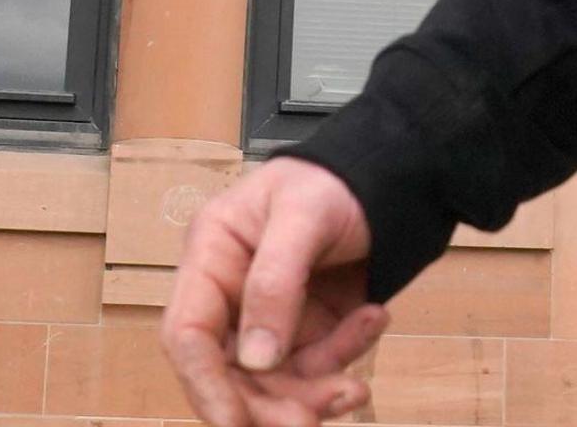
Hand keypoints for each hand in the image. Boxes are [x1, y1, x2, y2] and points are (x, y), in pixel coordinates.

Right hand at [162, 157, 386, 426]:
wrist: (389, 174)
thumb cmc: (333, 180)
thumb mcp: (303, 217)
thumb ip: (274, 283)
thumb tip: (256, 359)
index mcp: (211, 257)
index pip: (187, 334)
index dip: (203, 385)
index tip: (233, 424)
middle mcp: (232, 294)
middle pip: (230, 372)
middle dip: (269, 404)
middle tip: (308, 422)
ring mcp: (270, 316)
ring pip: (275, 381)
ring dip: (313, 393)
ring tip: (355, 389)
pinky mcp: (307, 329)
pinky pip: (318, 365)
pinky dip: (345, 356)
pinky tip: (373, 319)